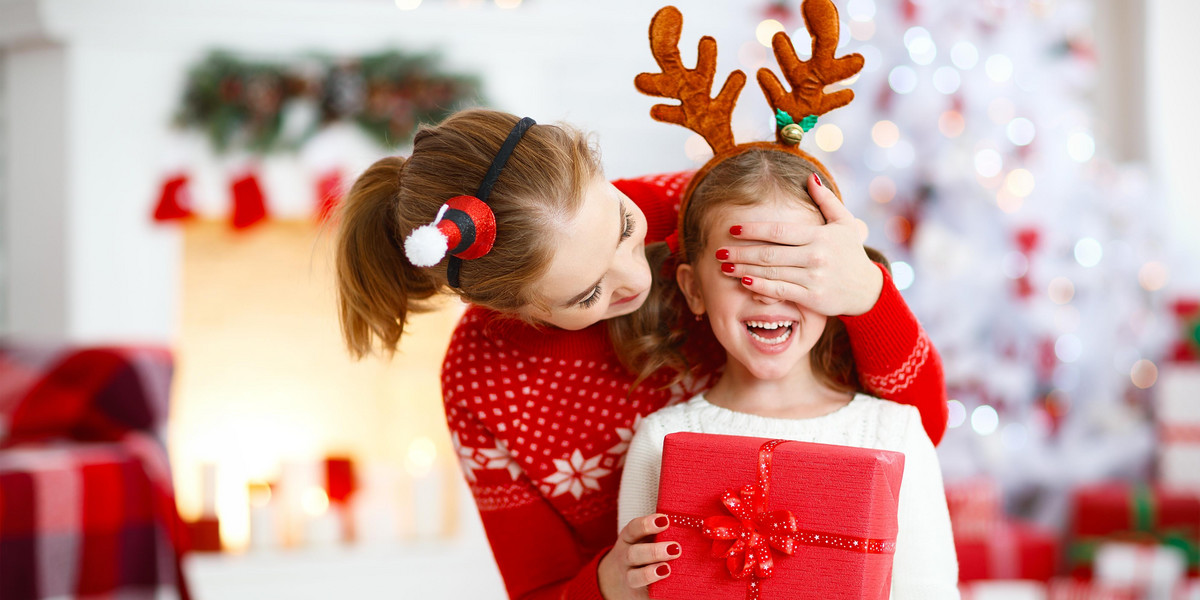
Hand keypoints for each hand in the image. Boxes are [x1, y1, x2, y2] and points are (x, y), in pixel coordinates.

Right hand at [598, 514, 679, 598]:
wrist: (619, 579)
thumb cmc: (642, 551)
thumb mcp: (643, 539)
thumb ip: (661, 533)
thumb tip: (691, 522)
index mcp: (629, 539)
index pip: (633, 529)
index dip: (647, 524)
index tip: (665, 520)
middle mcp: (625, 558)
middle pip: (633, 554)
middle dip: (654, 551)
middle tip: (675, 548)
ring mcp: (629, 577)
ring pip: (635, 577)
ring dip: (650, 573)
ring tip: (667, 569)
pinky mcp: (637, 593)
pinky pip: (643, 594)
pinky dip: (654, 593)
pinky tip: (667, 590)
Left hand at [716, 173, 882, 315]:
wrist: (866, 290)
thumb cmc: (850, 253)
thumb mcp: (844, 222)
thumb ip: (826, 200)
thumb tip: (809, 177)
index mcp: (819, 236)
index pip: (779, 231)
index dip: (753, 230)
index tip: (732, 229)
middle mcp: (815, 256)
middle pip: (770, 252)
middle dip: (741, 252)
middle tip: (719, 251)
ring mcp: (813, 277)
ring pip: (771, 272)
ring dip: (744, 270)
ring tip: (724, 267)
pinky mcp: (811, 297)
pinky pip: (781, 290)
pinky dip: (761, 286)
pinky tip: (744, 283)